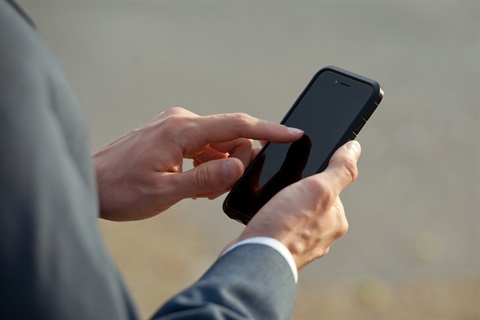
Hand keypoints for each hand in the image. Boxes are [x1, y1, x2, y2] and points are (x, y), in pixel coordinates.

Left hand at [93, 107, 302, 220]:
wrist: (90, 184)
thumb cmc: (120, 189)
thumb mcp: (164, 191)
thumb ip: (205, 178)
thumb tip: (240, 165)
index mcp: (181, 130)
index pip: (236, 125)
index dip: (268, 130)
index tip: (293, 134)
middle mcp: (181, 121)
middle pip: (230, 135)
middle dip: (236, 161)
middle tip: (216, 188)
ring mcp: (176, 126)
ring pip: (217, 143)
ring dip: (219, 166)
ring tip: (198, 191)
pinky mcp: (172, 135)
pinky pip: (203, 146)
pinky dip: (207, 164)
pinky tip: (193, 184)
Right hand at [235, 140, 360, 269]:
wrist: (255, 260)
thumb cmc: (286, 225)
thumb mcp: (317, 188)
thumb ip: (339, 169)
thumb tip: (354, 147)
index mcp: (336, 221)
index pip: (329, 188)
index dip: (311, 177)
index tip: (296, 176)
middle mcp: (322, 237)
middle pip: (310, 201)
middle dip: (295, 193)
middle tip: (279, 190)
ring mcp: (301, 246)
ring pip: (293, 216)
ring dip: (281, 208)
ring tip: (269, 205)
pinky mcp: (281, 251)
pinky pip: (279, 228)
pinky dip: (272, 222)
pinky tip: (263, 219)